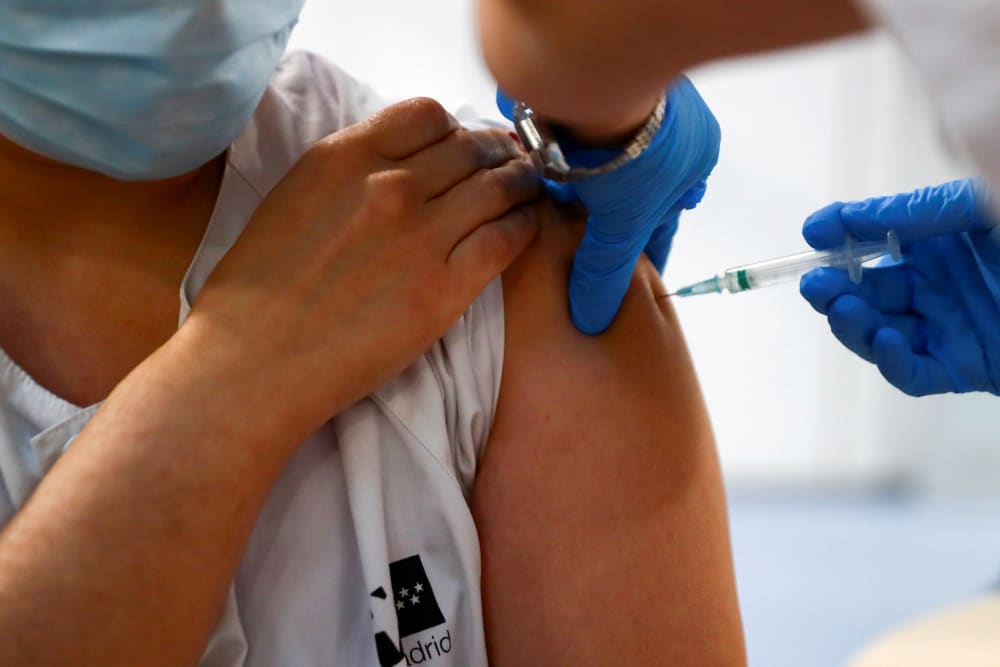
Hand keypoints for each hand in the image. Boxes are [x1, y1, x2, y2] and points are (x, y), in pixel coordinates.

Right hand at [187, 98, 541, 434]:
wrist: (255, 361)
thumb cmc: (260, 287)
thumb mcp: (296, 196)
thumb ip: (352, 171)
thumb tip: (404, 162)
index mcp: (345, 156)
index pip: (427, 114)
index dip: (456, 127)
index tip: (465, 143)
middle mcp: (389, 185)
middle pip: (471, 148)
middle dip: (498, 151)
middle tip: (512, 161)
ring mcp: (422, 236)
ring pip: (499, 188)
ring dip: (522, 182)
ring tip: (531, 186)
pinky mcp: (445, 288)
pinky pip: (507, 240)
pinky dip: (526, 224)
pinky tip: (528, 224)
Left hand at [499, 77, 719, 333]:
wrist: (593, 79)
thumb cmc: (633, 152)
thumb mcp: (623, 224)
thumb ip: (606, 272)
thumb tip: (594, 320)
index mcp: (692, 160)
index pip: (665, 221)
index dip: (644, 254)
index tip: (631, 282)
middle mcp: (661, 134)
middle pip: (629, 194)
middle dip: (607, 223)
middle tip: (586, 254)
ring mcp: (622, 113)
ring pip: (599, 168)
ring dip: (579, 192)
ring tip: (557, 224)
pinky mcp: (583, 98)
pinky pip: (569, 142)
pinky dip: (556, 163)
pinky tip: (540, 184)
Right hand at [800, 178, 999, 395]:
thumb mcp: (979, 207)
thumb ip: (912, 214)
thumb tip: (834, 223)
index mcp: (940, 239)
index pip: (873, 238)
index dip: (839, 236)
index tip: (813, 233)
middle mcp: (939, 284)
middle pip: (867, 290)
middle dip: (834, 288)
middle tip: (817, 284)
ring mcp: (949, 327)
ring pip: (880, 332)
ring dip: (854, 324)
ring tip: (844, 309)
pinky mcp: (965, 367)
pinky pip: (914, 373)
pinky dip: (893, 361)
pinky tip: (889, 339)